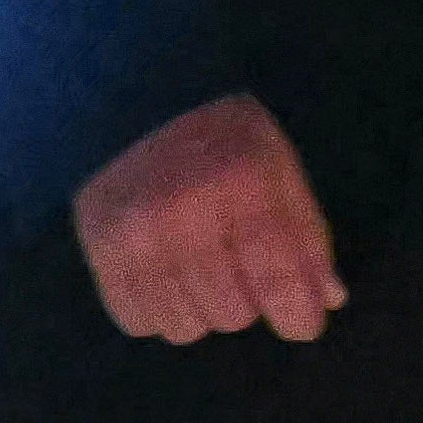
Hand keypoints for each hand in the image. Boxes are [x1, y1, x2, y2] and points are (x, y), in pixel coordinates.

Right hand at [72, 92, 343, 343]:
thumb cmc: (223, 138)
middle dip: (246, 299)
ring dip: (200, 307)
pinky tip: (163, 271)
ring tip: (199, 266)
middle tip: (238, 264)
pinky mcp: (96, 246)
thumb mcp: (279, 167)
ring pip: (184, 326)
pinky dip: (156, 307)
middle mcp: (183, 208)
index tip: (302, 322)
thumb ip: (306, 235)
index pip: (277, 279)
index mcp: (241, 178)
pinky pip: (137, 320)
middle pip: (232, 313)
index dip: (298, 314)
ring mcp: (133, 231)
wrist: (134, 96)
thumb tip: (326, 301)